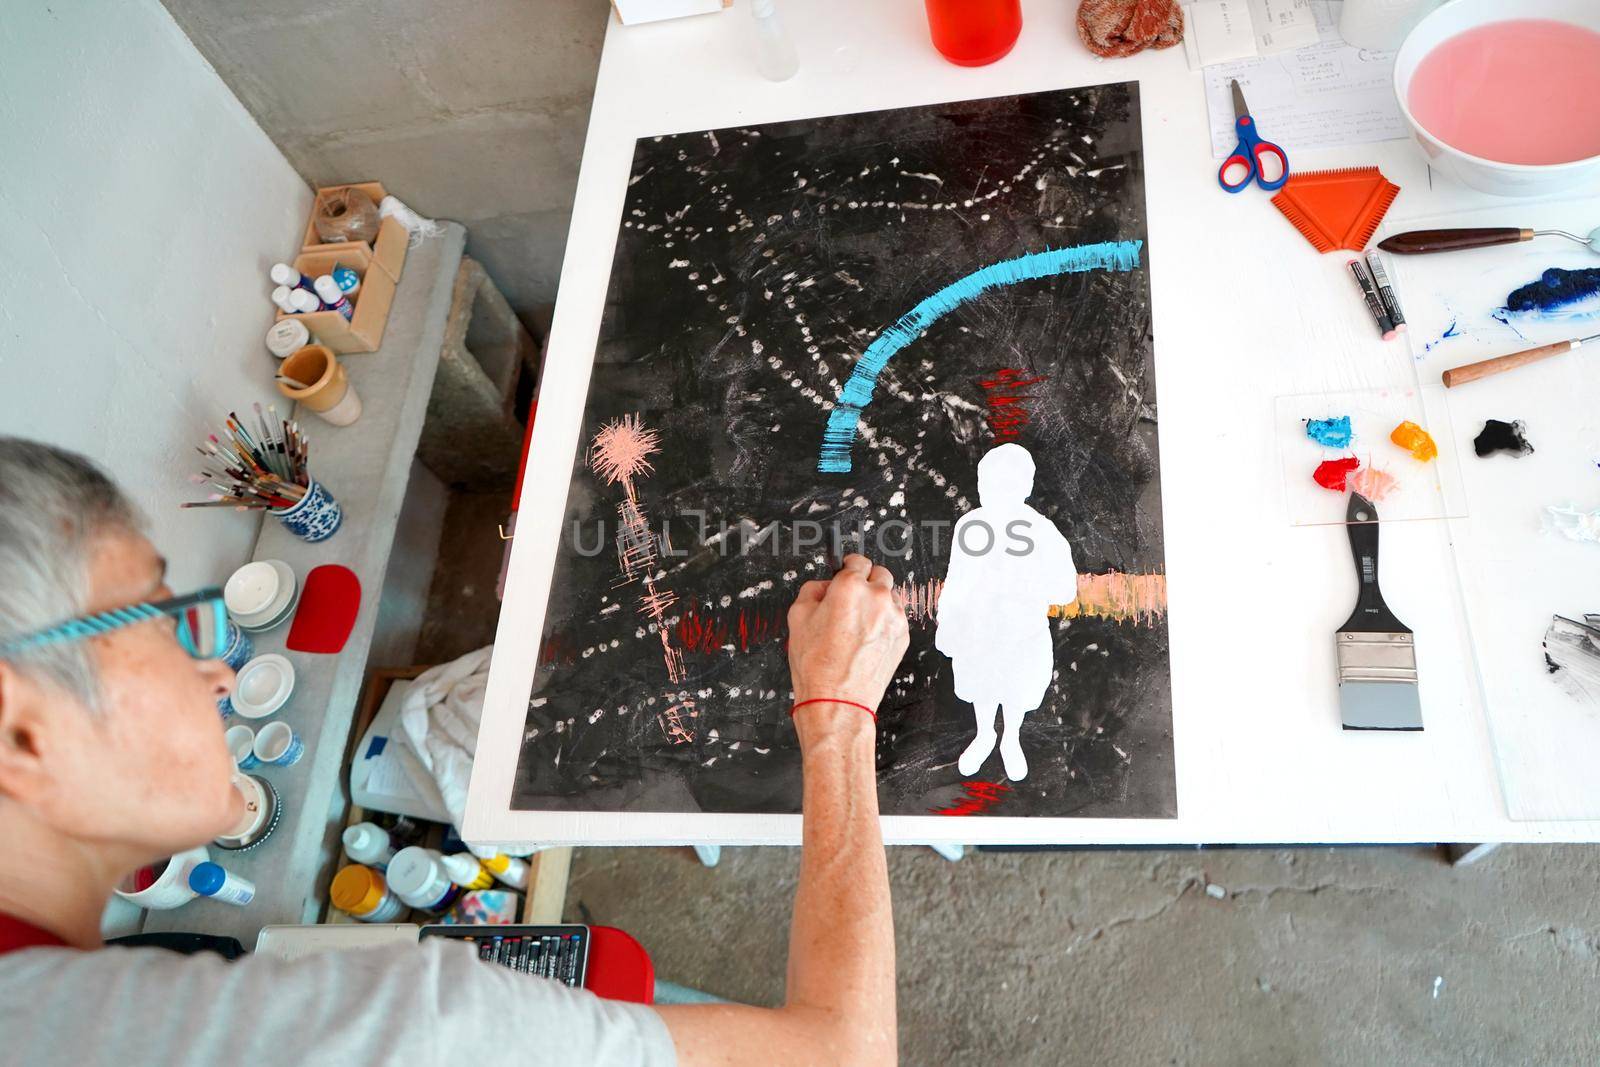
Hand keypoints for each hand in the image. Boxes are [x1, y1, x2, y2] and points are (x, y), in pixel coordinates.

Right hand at [786, 554, 909, 739]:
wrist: (838, 700)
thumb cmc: (816, 664)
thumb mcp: (797, 618)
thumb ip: (811, 591)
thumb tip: (822, 587)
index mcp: (850, 587)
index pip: (858, 560)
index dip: (848, 566)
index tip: (845, 571)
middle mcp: (877, 598)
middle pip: (880, 573)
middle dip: (866, 581)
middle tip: (851, 597)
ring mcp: (894, 617)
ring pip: (890, 596)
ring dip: (877, 601)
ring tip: (858, 622)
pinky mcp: (903, 636)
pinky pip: (895, 618)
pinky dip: (884, 621)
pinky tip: (867, 637)